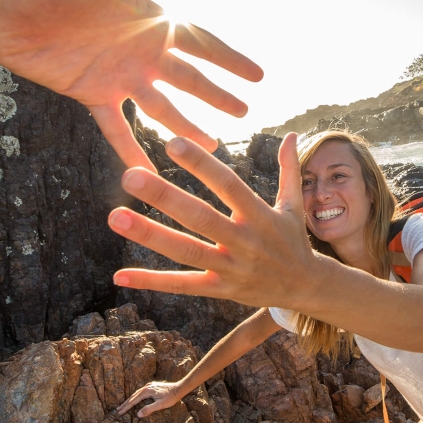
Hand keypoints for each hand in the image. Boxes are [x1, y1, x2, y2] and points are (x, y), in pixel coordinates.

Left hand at [0, 0, 262, 169]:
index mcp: (152, 19)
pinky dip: (130, 151)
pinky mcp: (91, 93)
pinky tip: (146, 172)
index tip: (258, 76)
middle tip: (243, 114)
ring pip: (163, 109)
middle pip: (190, 80)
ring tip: (211, 148)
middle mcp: (140, 51)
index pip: (202, 43)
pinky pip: (116, 129)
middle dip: (217, 96)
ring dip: (186, 129)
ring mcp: (117, 75)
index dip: (230, 59)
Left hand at [107, 133, 315, 305]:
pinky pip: (183, 285)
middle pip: (200, 217)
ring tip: (116, 216)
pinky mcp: (220, 289)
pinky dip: (151, 281)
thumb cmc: (293, 240)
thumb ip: (288, 168)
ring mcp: (231, 268)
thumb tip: (290, 132)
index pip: (228, 185)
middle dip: (164, 196)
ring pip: (186, 250)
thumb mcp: (293, 204)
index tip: (172, 143)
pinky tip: (120, 275)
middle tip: (130, 175)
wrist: (306, 288)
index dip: (201, 164)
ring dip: (149, 235)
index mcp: (259, 215)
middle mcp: (244, 241)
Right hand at [117, 380, 182, 417]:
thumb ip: (149, 409)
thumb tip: (138, 414)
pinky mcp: (152, 386)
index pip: (133, 401)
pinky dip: (135, 396)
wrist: (179, 388)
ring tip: (124, 405)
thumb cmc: (171, 398)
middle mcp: (146, 387)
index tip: (119, 412)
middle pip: (133, 396)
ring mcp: (149, 386)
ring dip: (130, 400)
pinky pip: (140, 392)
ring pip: (136, 393)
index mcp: (146, 392)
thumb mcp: (160, 405)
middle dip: (125, 404)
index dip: (126, 407)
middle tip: (118, 410)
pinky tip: (135, 398)